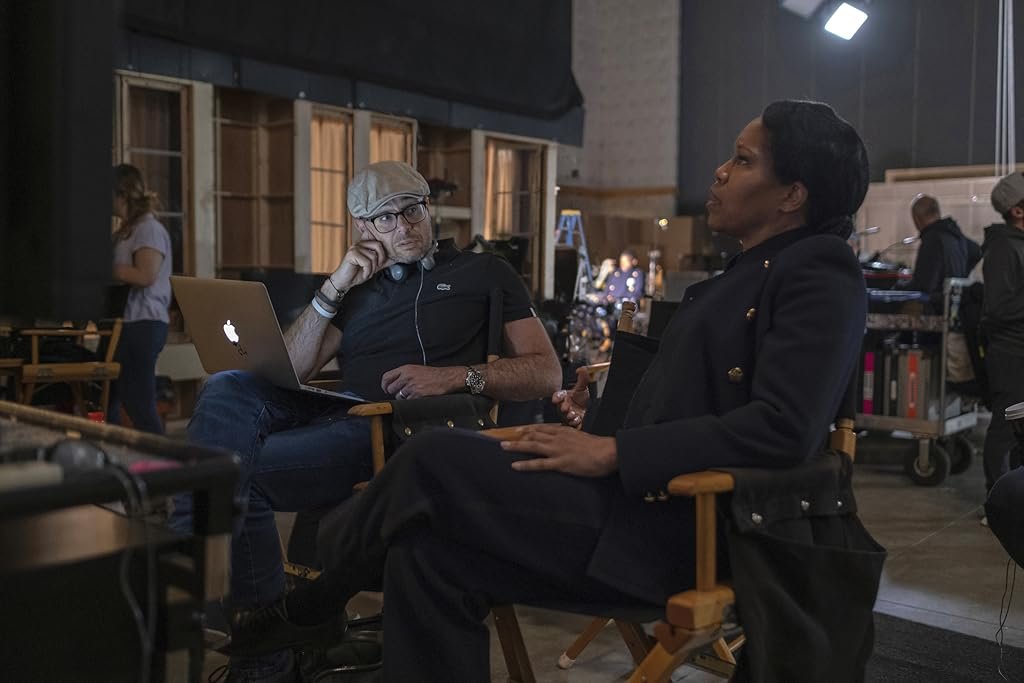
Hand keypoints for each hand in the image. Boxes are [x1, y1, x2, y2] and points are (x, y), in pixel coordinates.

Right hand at [331, 240, 392, 290]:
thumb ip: (380, 261)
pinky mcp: (351, 254)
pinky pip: (366, 262)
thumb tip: (393, 258)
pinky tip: (362, 274)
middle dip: (379, 260)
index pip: (378, 243)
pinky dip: (367, 271)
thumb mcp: (372, 266)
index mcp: (363, 245)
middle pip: (378, 246)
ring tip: (366, 273)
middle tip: (375, 269)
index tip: (380, 264)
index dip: (383, 254)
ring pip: (373, 257)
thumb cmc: (356, 274)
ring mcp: (354, 248)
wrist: (343, 282)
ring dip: (371, 269)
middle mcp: (359, 244)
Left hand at [381, 365, 461, 399]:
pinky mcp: (417, 394)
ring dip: (404, 397)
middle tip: (401, 392)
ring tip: (413, 393)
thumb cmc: (432, 374)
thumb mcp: (416, 369)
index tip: (386, 389)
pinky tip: (418, 396)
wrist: (445, 378)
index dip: (384, 385)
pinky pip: (407, 401)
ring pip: (399, 396)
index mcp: (405, 369)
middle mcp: (407, 376)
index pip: (386, 377)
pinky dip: (411, 401)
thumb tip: (393, 383)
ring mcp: (411, 386)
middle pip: (391, 388)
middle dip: (394, 392)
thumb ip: (404, 374)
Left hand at [502, 424, 616, 476]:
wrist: (608, 453)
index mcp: (563, 431)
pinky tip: (515, 465)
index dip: (528, 429)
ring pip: (532, 446)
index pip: (542, 428)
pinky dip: (526, 464)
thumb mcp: (581, 438)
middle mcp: (557, 438)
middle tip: (504, 438)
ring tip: (503, 447)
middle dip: (518, 436)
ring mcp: (558, 450)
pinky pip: (539, 464)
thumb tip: (565, 442)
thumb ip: (570, 439)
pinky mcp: (560, 463)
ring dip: (516, 446)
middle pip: (533, 435)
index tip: (518, 430)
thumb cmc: (598, 447)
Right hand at [551, 366, 589, 428]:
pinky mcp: (575, 421)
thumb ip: (582, 377)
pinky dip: (575, 424)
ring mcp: (570, 414)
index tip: (555, 399)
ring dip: (569, 416)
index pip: (558, 396)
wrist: (584, 407)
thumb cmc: (579, 396)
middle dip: (563, 408)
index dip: (557, 397)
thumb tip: (581, 369)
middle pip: (562, 407)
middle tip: (565, 408)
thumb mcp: (582, 386)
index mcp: (564, 397)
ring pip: (568, 417)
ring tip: (572, 415)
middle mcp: (565, 406)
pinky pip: (574, 424)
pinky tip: (578, 423)